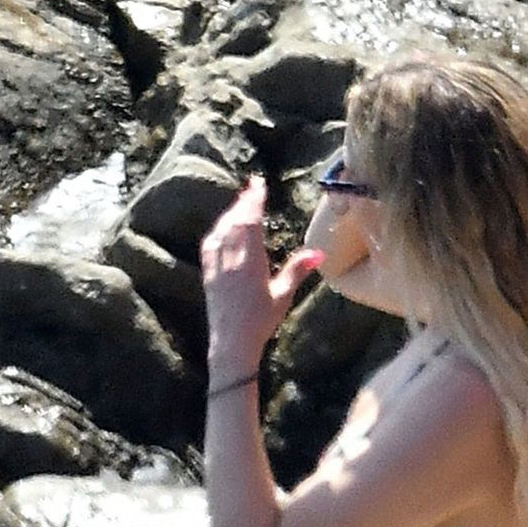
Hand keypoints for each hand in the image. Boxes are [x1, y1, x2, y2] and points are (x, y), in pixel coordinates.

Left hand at [200, 175, 323, 377]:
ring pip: (222, 231)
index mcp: (250, 261)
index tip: (259, 183)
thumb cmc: (260, 322)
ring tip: (240, 203)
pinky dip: (218, 230)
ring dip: (231, 214)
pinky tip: (221, 229)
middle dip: (244, 202)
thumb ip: (297, 270)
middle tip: (252, 186)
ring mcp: (216, 266)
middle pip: (235, 221)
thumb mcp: (282, 295)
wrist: (232, 343)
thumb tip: (319, 252)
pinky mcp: (208, 275)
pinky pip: (211, 244)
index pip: (250, 221)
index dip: (254, 200)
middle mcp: (230, 259)